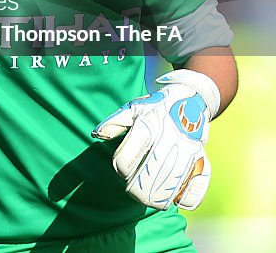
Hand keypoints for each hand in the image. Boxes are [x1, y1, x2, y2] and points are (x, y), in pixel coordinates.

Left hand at [93, 69, 219, 210]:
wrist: (189, 100)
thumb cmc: (154, 109)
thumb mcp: (131, 109)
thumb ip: (113, 123)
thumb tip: (97, 135)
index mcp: (147, 126)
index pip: (128, 156)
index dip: (121, 167)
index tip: (120, 169)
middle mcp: (169, 138)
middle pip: (151, 174)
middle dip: (138, 189)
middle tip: (132, 192)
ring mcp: (189, 150)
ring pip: (173, 183)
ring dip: (159, 197)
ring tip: (149, 201)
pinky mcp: (203, 159)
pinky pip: (199, 185)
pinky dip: (187, 198)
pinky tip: (175, 200)